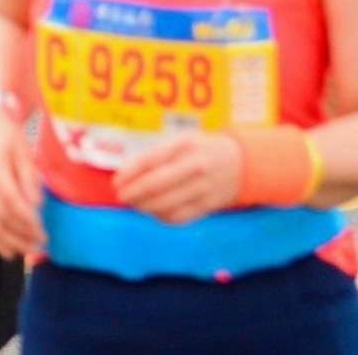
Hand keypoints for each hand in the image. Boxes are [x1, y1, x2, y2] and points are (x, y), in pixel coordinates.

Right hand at [0, 99, 43, 260]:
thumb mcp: (24, 151)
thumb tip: (35, 207)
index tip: (43, 233)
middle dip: (22, 236)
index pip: (10, 202)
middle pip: (0, 218)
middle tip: (41, 246)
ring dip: (10, 243)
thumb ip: (29, 179)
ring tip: (28, 252)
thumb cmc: (8, 135)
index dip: (27, 222)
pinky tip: (8, 251)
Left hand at [109, 128, 245, 223]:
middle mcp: (195, 165)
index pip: (151, 160)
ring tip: (136, 204)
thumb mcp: (182, 140)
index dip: (130, 173)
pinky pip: (180, 217)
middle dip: (134, 193)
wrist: (240, 162)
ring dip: (145, 207)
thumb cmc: (201, 149)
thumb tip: (126, 174)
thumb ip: (157, 154)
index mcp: (185, 144)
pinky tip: (154, 212)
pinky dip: (162, 217)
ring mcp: (204, 187)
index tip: (116, 182)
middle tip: (121, 197)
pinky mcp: (209, 205)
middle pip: (157, 184)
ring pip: (167, 204)